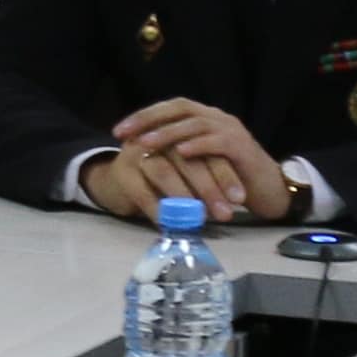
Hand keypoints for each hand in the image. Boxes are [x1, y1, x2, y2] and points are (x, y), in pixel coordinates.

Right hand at [78, 138, 224, 221]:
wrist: (117, 180)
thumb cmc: (159, 177)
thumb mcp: (184, 170)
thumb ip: (205, 173)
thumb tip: (234, 199)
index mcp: (178, 132)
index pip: (206, 149)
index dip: (225, 174)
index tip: (240, 199)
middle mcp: (157, 137)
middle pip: (187, 159)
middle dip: (210, 187)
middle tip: (225, 213)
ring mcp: (137, 153)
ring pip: (164, 172)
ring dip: (184, 198)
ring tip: (199, 219)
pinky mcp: (122, 172)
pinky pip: (142, 192)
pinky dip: (159, 209)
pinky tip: (172, 224)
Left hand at [113, 98, 295, 223]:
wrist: (270, 191)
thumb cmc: (230, 180)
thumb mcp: (199, 164)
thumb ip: (177, 154)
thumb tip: (141, 154)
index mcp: (205, 119)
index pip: (171, 108)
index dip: (144, 116)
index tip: (118, 131)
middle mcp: (218, 118)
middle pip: (180, 108)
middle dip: (149, 119)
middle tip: (124, 133)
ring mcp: (231, 129)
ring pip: (195, 123)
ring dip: (167, 132)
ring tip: (145, 143)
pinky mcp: (242, 147)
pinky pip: (217, 141)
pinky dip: (197, 145)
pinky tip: (180, 152)